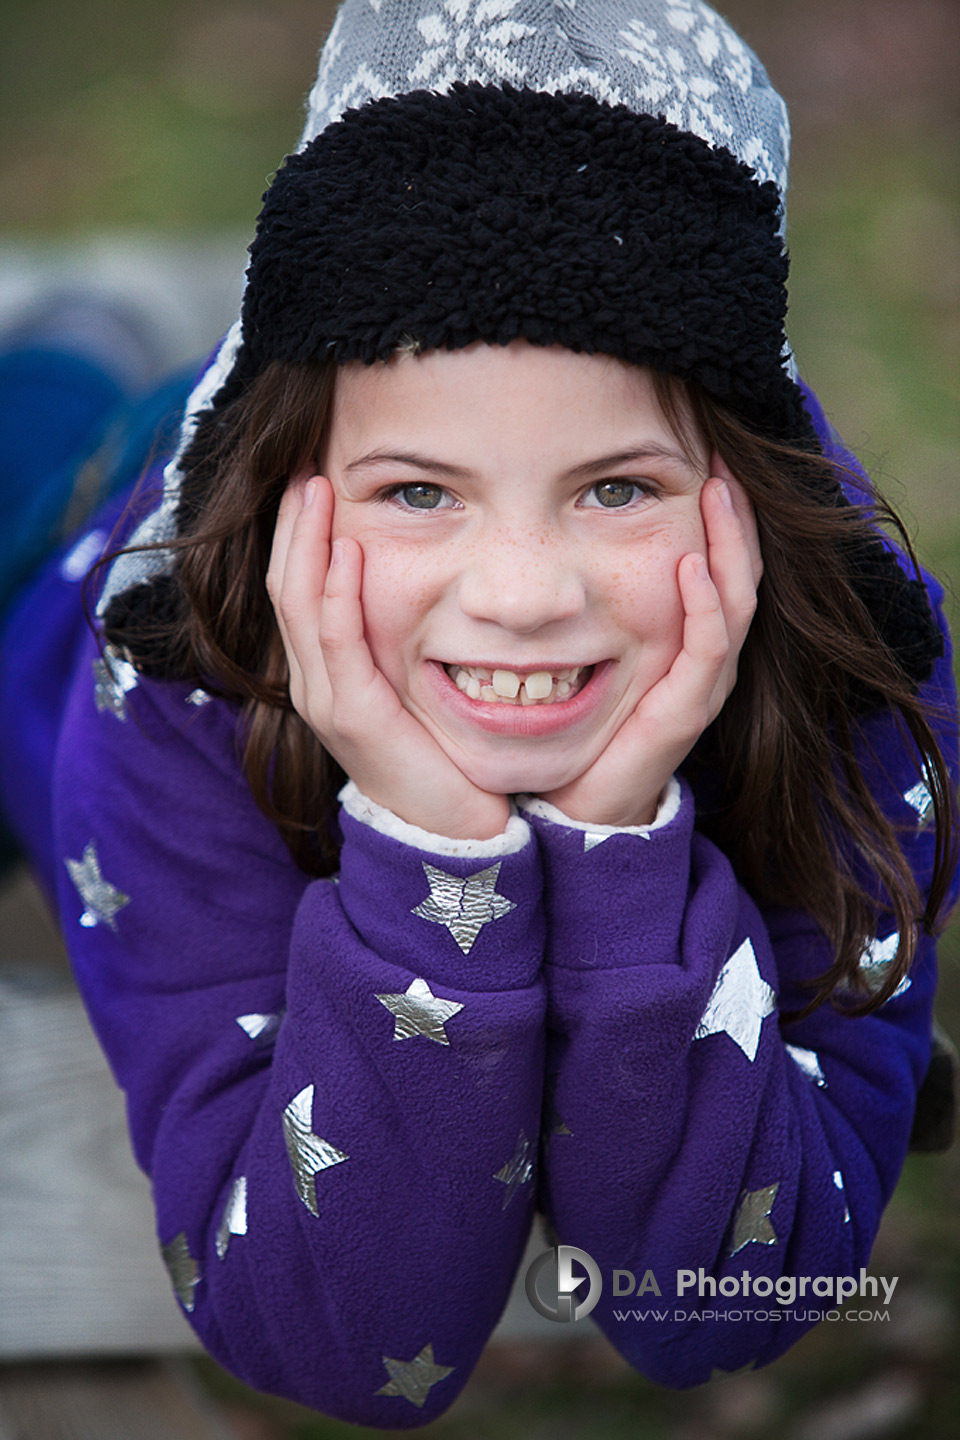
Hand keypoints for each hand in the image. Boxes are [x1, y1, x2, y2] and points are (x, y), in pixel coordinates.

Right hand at [266, 477, 511, 839]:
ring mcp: (326, 699)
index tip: (314, 477)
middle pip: (285, 585)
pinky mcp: (352, 716)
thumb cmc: (443, 757)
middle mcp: (315, 682)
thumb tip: (426, 583)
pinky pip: (336, 641)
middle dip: (293, 523)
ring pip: (299, 604)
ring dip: (306, 541)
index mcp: (328, 672)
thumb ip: (405, 640)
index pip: (297, 587)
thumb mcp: (417, 685)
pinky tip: (348, 549)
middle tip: (304, 463)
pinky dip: (337, 593)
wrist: (456, 831)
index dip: (299, 532)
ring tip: (315, 487)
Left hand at [539, 466, 761, 826]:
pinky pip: (709, 648)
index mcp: (683, 640)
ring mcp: (699, 683)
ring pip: (736, 601)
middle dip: (736, 515)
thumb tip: (542, 544)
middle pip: (740, 572)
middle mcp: (703, 658)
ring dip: (731, 544)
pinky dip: (704, 604)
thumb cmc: (578, 727)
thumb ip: (575, 602)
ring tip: (720, 491)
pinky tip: (690, 565)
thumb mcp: (579, 649)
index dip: (721, 514)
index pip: (718, 563)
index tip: (705, 456)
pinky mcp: (685, 710)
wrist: (576, 804)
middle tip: (723, 458)